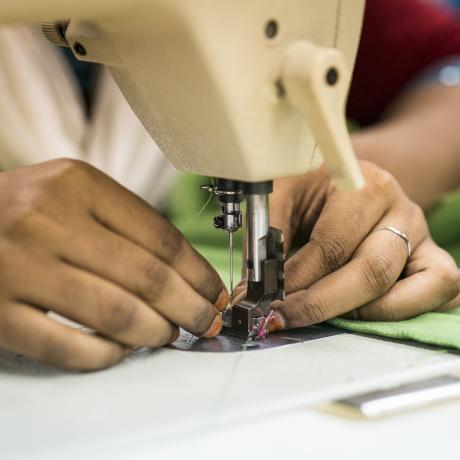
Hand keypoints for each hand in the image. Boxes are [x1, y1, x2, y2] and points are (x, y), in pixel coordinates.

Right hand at [0, 159, 227, 368]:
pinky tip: (121, 349)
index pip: (161, 236)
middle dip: (189, 307)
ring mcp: (19, 266)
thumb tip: (183, 276)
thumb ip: (124, 225)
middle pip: (146, 276)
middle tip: (207, 322)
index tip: (215, 293)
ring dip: (155, 331)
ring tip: (169, 335)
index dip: (198, 272)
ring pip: (115, 313)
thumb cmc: (25, 210)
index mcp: (78, 185)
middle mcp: (48, 220)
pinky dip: (105, 354)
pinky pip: (67, 346)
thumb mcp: (73, 194)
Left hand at [234, 161, 458, 329]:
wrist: (352, 178)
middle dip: (320, 303)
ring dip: (360, 314)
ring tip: (319, 315)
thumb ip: (270, 232)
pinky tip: (362, 314)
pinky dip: (405, 313)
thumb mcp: (286, 194)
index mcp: (366, 187)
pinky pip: (440, 293)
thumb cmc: (315, 187)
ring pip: (412, 288)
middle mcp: (402, 211)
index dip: (296, 279)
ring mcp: (422, 238)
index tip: (265, 299)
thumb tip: (255, 284)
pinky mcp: (434, 260)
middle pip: (371, 271)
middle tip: (282, 317)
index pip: (332, 245)